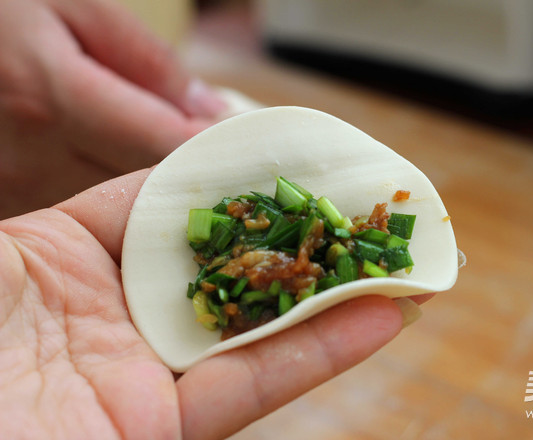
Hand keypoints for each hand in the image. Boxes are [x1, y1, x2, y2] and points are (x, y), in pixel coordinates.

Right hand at [0, 0, 225, 217]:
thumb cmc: (3, 9)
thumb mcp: (75, 4)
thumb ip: (147, 62)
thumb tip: (206, 112)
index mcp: (56, 97)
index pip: (165, 145)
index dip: (215, 152)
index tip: (252, 149)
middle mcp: (35, 153)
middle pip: (146, 185)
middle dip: (193, 174)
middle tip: (229, 160)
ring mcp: (17, 184)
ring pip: (117, 205)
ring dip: (158, 188)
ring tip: (185, 163)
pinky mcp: (9, 196)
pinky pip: (81, 207)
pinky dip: (117, 195)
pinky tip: (132, 173)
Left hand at [0, 170, 408, 438]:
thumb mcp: (14, 249)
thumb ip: (101, 210)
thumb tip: (177, 173)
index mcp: (82, 259)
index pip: (182, 210)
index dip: (245, 185)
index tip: (304, 162)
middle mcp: (127, 314)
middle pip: (236, 268)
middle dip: (307, 241)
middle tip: (371, 214)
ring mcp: (153, 374)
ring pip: (263, 327)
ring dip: (339, 296)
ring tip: (403, 264)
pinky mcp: (171, 429)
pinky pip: (258, 381)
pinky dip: (325, 350)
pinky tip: (384, 315)